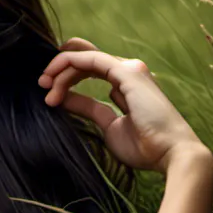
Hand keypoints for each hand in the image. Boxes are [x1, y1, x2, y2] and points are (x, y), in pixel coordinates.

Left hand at [38, 37, 207, 174]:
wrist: (171, 155)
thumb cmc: (145, 148)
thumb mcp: (107, 126)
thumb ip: (88, 109)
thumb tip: (64, 100)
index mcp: (127, 85)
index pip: (92, 67)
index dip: (67, 72)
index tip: (47, 88)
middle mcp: (129, 73)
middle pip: (87, 59)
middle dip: (59, 68)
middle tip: (40, 85)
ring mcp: (130, 70)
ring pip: (85, 58)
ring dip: (60, 70)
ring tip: (45, 88)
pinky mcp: (128, 73)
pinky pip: (90, 59)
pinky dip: (69, 65)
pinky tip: (54, 79)